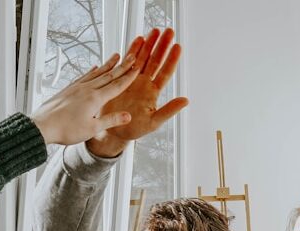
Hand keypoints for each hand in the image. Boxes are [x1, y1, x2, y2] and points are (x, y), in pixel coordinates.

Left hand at [31, 52, 137, 145]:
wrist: (43, 126)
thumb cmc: (66, 129)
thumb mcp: (92, 128)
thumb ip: (110, 120)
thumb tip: (127, 116)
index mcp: (95, 99)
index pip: (116, 86)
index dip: (128, 77)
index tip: (137, 69)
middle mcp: (87, 89)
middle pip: (108, 75)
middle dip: (122, 66)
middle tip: (132, 56)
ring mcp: (77, 87)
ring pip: (96, 73)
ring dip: (108, 65)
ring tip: (116, 56)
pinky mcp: (68, 89)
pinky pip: (84, 76)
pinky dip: (92, 71)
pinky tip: (94, 68)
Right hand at [87, 28, 188, 157]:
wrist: (114, 130)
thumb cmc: (134, 129)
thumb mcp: (154, 122)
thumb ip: (169, 110)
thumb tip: (186, 100)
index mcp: (153, 92)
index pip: (165, 72)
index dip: (172, 59)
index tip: (178, 47)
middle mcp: (144, 83)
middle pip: (155, 61)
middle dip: (162, 46)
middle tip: (168, 31)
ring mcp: (133, 80)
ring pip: (143, 58)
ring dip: (149, 45)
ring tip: (154, 31)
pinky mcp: (121, 80)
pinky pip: (128, 62)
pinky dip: (132, 51)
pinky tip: (138, 40)